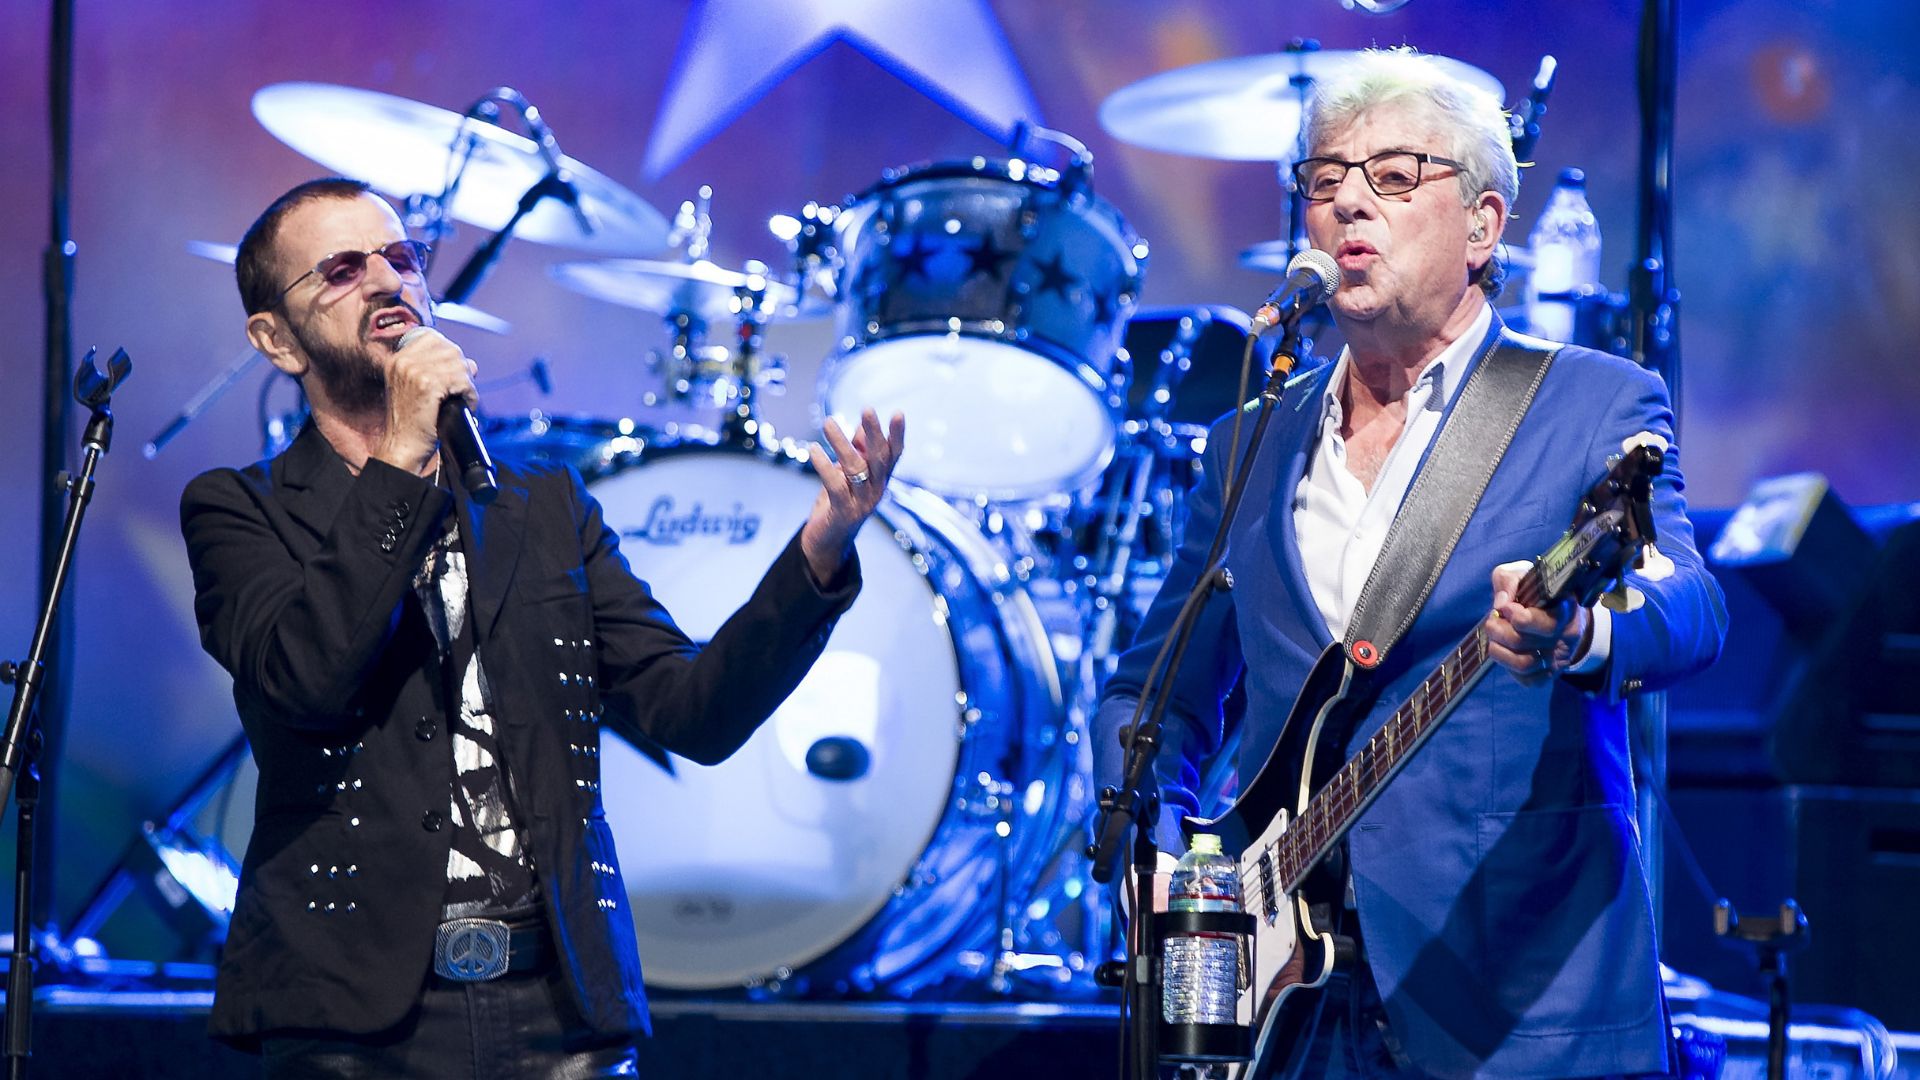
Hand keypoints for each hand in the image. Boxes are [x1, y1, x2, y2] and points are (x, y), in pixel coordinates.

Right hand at [370, 327, 477, 475]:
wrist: (403, 447)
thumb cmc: (413, 424)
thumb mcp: (420, 391)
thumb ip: (440, 372)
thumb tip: (471, 363)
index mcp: (398, 360)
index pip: (432, 337)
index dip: (449, 353)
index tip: (453, 373)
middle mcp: (403, 361)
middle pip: (449, 349)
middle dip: (462, 370)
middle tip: (461, 391)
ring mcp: (414, 371)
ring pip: (458, 364)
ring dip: (467, 384)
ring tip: (463, 400)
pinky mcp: (427, 384)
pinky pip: (461, 380)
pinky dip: (470, 394)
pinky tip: (465, 406)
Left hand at [800, 408, 905, 581]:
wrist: (827, 541)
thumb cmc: (839, 502)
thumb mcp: (850, 474)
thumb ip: (858, 452)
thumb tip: (862, 426)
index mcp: (880, 478)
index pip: (894, 454)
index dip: (897, 435)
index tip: (899, 413)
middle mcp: (876, 490)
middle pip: (879, 459)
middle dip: (875, 433)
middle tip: (867, 409)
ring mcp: (861, 503)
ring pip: (856, 469)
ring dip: (841, 444)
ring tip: (827, 422)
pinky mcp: (843, 512)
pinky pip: (835, 485)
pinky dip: (823, 466)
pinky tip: (813, 449)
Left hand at [1483, 560, 1590, 685]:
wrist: (1557, 610)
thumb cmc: (1537, 591)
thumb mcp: (1524, 574)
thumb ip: (1509, 579)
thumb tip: (1500, 603)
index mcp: (1566, 608)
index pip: (1540, 621)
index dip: (1515, 614)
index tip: (1507, 606)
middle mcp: (1566, 635)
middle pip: (1522, 641)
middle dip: (1498, 630)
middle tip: (1494, 619)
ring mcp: (1559, 657)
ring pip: (1523, 664)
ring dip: (1499, 649)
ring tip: (1496, 636)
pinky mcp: (1550, 673)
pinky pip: (1527, 680)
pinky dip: (1508, 665)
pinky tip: (1505, 649)